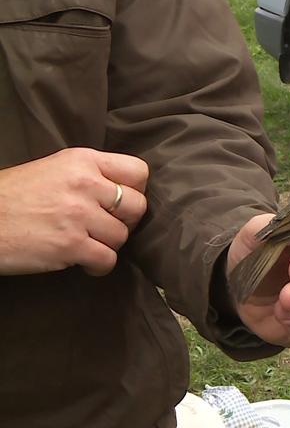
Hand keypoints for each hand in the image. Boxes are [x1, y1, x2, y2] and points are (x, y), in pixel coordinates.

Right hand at [0, 148, 148, 275]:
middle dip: (124, 222)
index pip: (138, 172)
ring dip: (107, 245)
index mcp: (82, 161)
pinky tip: (84, 262)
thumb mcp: (54, 169)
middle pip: (137, 207)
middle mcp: (85, 184)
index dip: (135, 191)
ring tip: (85, 243)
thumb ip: (90, 175)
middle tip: (104, 227)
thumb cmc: (12, 197)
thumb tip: (125, 192)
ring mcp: (79, 215)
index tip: (121, 203)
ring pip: (122, 237)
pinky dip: (98, 266)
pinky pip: (108, 260)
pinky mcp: (71, 245)